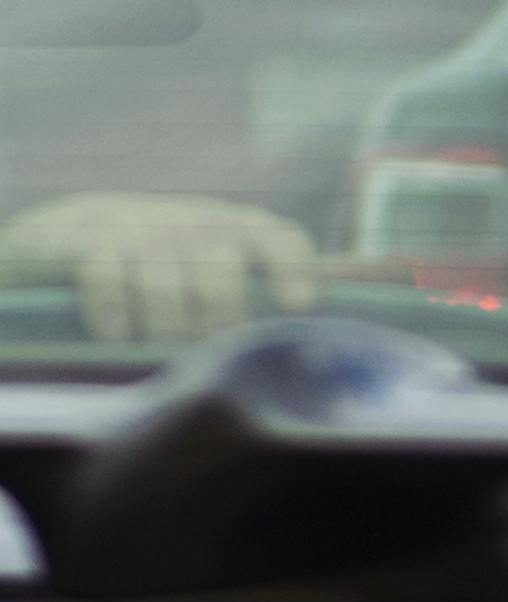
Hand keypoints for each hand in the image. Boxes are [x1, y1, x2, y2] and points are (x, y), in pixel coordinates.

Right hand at [0, 194, 318, 341]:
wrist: (63, 238)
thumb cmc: (154, 271)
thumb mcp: (206, 274)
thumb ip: (253, 297)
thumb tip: (313, 342)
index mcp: (230, 229)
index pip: (275, 236)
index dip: (291, 266)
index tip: (297, 304)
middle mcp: (189, 221)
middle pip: (221, 266)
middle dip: (217, 316)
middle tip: (202, 343)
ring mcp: (136, 226)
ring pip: (165, 281)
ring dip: (162, 324)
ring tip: (153, 339)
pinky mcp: (84, 238)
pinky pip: (107, 277)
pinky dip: (113, 312)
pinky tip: (114, 332)